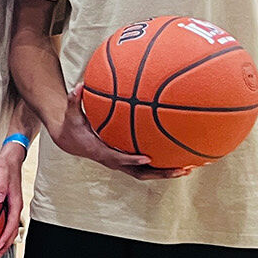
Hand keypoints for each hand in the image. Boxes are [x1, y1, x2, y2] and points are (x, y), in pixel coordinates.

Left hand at [0, 142, 27, 257]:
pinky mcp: (5, 204)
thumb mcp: (0, 171)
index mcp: (15, 202)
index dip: (6, 237)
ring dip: (1, 240)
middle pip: (11, 231)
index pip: (12, 224)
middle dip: (4, 245)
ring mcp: (10, 207)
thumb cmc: (4, 165)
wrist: (9, 159)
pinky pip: (2, 221)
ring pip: (7, 228)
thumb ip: (1, 185)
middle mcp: (14, 207)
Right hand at [51, 83, 189, 179]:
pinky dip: (161, 166)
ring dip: (166, 172)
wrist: (69, 142)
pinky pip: (145, 167)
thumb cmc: (73, 126)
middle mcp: (113, 161)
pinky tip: (178, 159)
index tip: (148, 158)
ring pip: (145, 173)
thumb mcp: (71, 114)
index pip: (118, 158)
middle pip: (139, 173)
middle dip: (160, 173)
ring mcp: (121, 164)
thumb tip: (80, 85)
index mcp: (101, 151)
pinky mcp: (125, 162)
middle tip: (180, 169)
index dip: (133, 160)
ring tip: (188, 168)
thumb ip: (75, 100)